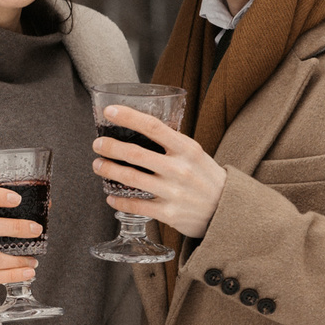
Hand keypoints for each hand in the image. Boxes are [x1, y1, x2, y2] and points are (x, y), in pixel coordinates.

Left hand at [93, 102, 227, 240]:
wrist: (226, 209)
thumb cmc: (206, 177)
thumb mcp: (196, 154)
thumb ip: (173, 143)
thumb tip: (140, 128)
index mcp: (187, 149)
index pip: (154, 127)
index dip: (129, 117)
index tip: (110, 111)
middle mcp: (180, 169)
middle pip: (136, 154)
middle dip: (110, 147)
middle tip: (98, 144)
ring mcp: (174, 192)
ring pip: (131, 179)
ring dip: (109, 170)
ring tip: (99, 166)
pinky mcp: (169, 213)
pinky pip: (136, 205)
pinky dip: (118, 201)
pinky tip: (111, 197)